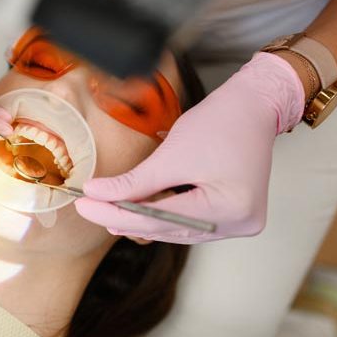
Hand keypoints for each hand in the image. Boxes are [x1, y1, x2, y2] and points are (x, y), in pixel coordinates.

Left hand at [75, 52, 305, 243]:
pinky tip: (136, 209)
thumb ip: (133, 182)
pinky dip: (163, 215)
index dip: (116, 212)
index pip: (159, 218)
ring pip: (177, 229)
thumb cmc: (220, 122)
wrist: (252, 107)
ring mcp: (240, 223)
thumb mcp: (171, 154)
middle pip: (169, 228)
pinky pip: (190, 222)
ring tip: (106, 212)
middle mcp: (240, 223)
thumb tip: (96, 195)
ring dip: (144, 220)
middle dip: (126, 218)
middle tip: (89, 208)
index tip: (84, 205)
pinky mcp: (234, 216)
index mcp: (230, 207)